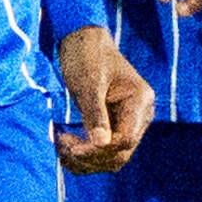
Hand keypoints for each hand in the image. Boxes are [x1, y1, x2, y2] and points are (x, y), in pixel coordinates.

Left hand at [50, 25, 153, 174]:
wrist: (83, 40)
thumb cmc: (86, 56)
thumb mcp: (89, 83)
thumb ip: (95, 113)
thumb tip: (101, 144)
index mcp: (140, 101)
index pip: (126, 139)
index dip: (99, 148)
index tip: (71, 145)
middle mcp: (140, 114)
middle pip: (121, 153)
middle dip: (91, 156)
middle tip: (62, 146)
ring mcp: (129, 121)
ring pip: (113, 157)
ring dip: (87, 160)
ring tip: (61, 147)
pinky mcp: (115, 125)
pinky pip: (104, 151)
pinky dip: (86, 156)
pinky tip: (66, 148)